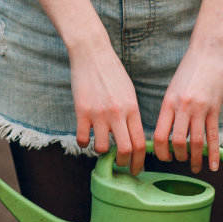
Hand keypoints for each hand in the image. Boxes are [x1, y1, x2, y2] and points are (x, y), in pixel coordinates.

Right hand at [68, 36, 145, 174]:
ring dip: (103, 152)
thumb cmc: (112, 72)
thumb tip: (134, 136)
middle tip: (121, 165)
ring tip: (102, 147)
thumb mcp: (129, 92)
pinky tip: (86, 138)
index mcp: (132, 109)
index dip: (140, 161)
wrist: (92, 52)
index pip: (140, 143)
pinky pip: (83, 138)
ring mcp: (99, 113)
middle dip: (124, 163)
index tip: (137, 168)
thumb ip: (132, 114)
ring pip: (103, 148)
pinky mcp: (81, 111)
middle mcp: (117, 113)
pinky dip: (84, 143)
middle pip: (125, 150)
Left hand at [154, 42, 222, 172]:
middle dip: (177, 157)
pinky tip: (213, 166)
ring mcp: (200, 109)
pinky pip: (214, 136)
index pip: (159, 135)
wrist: (207, 53)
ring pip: (196, 142)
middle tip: (178, 161)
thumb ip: (170, 110)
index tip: (162, 157)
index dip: (159, 152)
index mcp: (168, 103)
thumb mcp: (172, 90)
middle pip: (177, 142)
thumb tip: (166, 134)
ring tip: (194, 167)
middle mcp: (182, 107)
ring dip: (194, 159)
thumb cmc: (188, 72)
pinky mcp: (215, 109)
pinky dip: (213, 154)